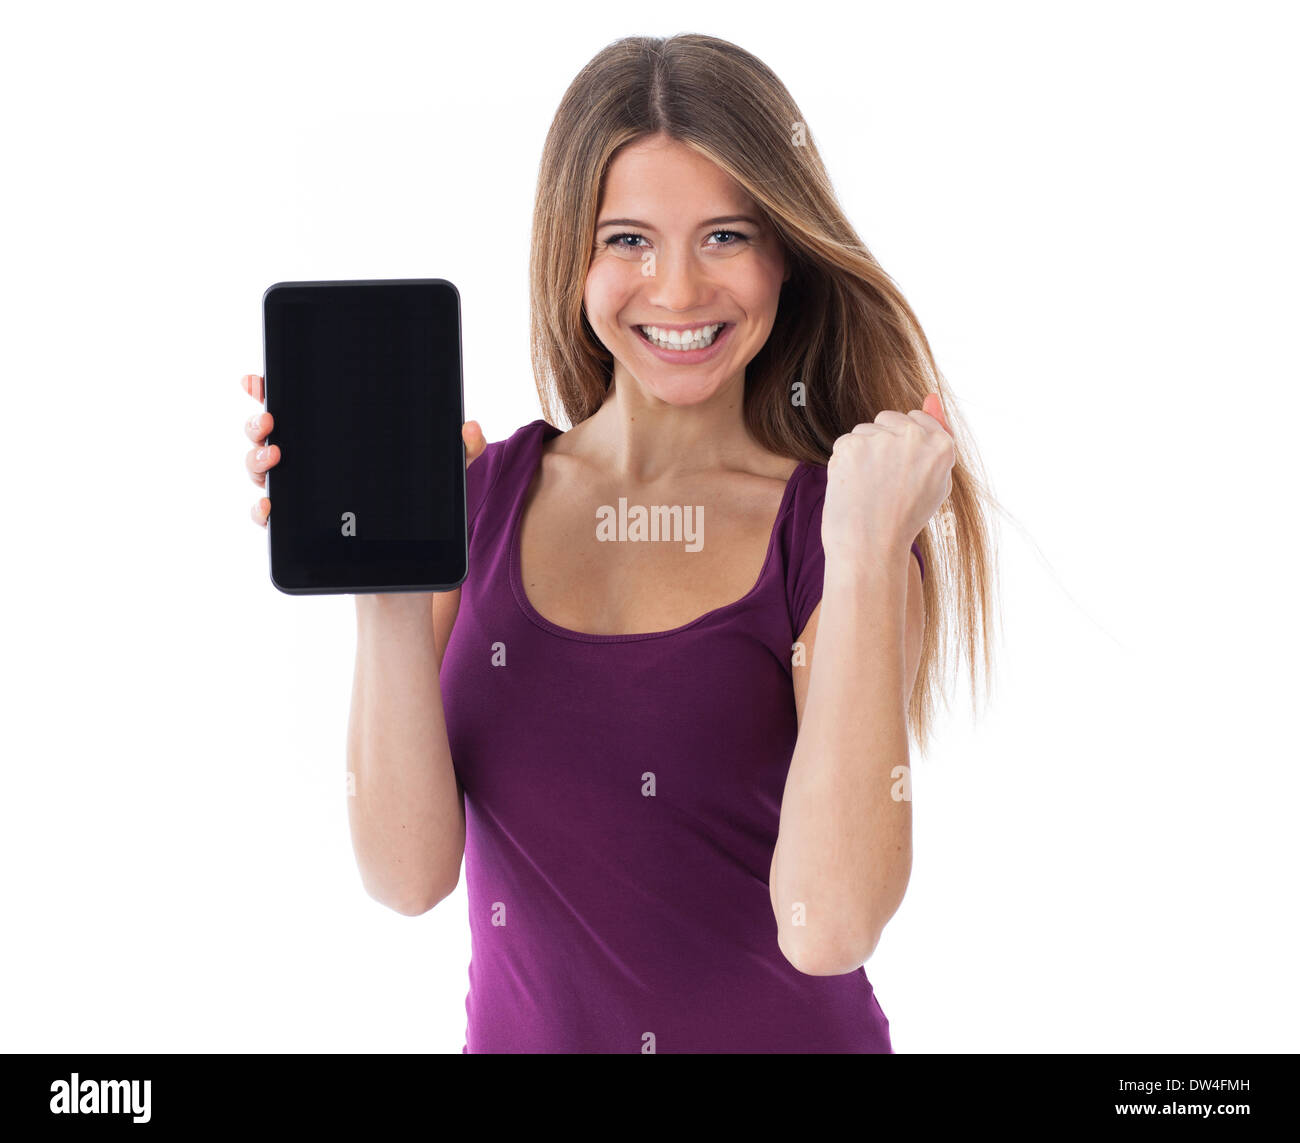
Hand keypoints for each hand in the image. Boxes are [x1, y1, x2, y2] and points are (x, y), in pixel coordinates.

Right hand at [241, 373, 486, 526]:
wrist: (407, 569)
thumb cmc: (419, 513)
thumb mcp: (444, 477)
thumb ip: (461, 450)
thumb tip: (470, 427)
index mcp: (337, 440)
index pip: (298, 405)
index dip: (271, 389)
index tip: (258, 379)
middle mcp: (311, 463)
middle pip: (268, 433)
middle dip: (258, 421)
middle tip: (269, 419)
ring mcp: (300, 496)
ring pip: (261, 469)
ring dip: (256, 459)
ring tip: (274, 454)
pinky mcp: (298, 530)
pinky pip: (267, 517)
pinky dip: (260, 510)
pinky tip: (268, 506)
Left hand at [822, 392, 954, 570]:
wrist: (870, 547)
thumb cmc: (904, 518)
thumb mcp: (934, 480)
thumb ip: (936, 436)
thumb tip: (931, 395)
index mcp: (943, 446)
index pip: (920, 419)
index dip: (906, 444)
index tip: (901, 467)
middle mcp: (914, 436)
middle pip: (889, 419)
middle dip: (883, 442)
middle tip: (884, 482)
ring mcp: (881, 438)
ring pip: (865, 430)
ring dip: (863, 452)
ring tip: (869, 488)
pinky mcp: (851, 444)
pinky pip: (846, 442)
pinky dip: (845, 463)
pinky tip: (852, 487)